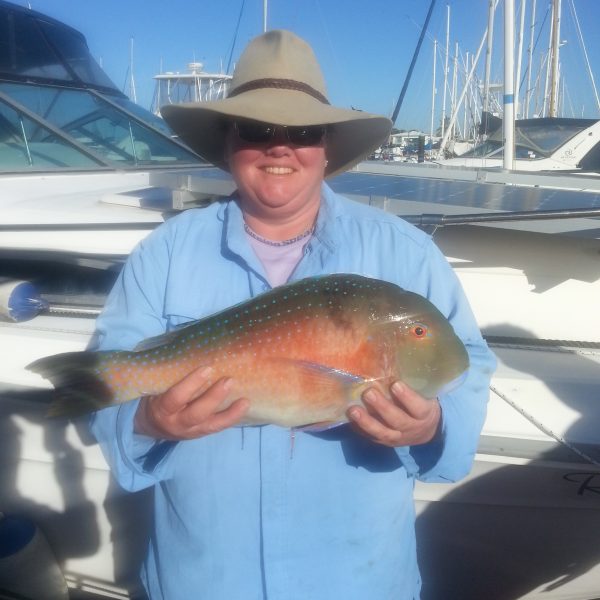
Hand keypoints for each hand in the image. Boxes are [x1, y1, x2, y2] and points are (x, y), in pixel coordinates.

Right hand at [134, 366, 248, 439]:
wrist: (152, 424)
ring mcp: (191, 430)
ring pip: (210, 424)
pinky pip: (218, 428)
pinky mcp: (202, 433)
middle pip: (196, 413)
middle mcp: (176, 422)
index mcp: (162, 408)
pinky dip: (232, 418)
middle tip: (228, 380)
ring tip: (244, 401)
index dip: (191, 384)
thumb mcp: (157, 387)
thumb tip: (193, 348)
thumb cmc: (157, 396)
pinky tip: (244, 407)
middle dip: (213, 398)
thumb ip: (171, 375)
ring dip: (229, 412)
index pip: (175, 398)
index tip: (206, 368)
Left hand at [347, 381, 440, 446]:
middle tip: (368, 393)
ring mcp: (398, 437)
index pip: (418, 407)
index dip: (407, 397)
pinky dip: (360, 429)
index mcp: (424, 413)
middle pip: (397, 420)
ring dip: (366, 422)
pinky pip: (372, 437)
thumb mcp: (425, 395)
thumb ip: (414, 385)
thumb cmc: (422, 404)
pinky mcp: (385, 442)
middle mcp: (411, 427)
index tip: (395, 384)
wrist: (426, 431)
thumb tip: (393, 361)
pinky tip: (350, 419)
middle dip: (382, 407)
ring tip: (353, 410)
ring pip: (382, 432)